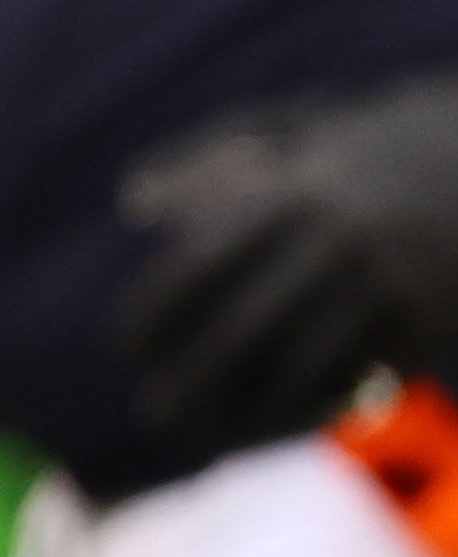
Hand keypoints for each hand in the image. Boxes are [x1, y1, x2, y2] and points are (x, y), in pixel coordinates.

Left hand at [124, 72, 457, 453]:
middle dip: (192, 377)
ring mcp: (386, 286)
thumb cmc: (382, 144)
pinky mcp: (428, 323)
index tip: (130, 345)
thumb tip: (133, 201)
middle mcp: (334, 243)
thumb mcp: (300, 126)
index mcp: (291, 195)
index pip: (200, 266)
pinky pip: (362, 376)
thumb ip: (210, 155)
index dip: (157, 313)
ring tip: (212, 430)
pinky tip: (287, 418)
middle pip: (243, 327)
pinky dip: (319, 402)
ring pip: (302, 364)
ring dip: (250, 408)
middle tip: (154, 411)